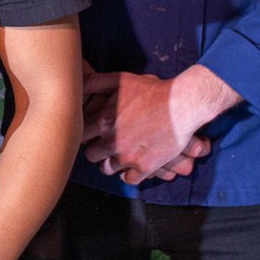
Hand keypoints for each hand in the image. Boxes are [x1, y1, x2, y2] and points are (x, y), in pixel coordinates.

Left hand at [82, 65, 238, 184]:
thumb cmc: (152, 90)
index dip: (84, 134)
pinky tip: (131, 165)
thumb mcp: (120, 80)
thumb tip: (77, 82)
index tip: (91, 133)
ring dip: (110, 163)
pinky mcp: (145, 167)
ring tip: (118, 155)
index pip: (80, 135)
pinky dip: (128, 174)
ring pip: (107, 169)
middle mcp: (112, 141)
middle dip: (96, 149)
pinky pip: (128, 179)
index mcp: (103, 121)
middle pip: (91, 155)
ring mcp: (128, 156)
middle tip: (104, 144)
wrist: (182, 105)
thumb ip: (95, 82)